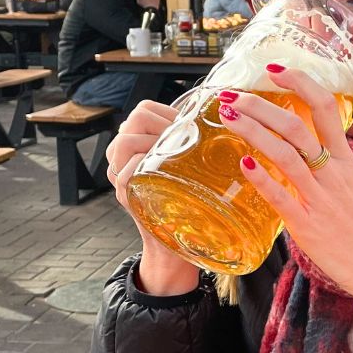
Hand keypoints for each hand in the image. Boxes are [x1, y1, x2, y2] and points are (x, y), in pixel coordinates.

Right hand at [106, 100, 198, 294]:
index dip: (165, 112)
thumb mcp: (192, 166)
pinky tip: (163, 171)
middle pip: (133, 121)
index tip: (186, 127)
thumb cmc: (192, 200)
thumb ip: (195, 144)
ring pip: (124, 142)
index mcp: (141, 143)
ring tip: (174, 155)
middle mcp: (125, 156)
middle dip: (161, 125)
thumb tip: (231, 117)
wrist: (180, 242)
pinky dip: (142, 167)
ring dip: (152, 144)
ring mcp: (121, 175)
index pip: (143, 110)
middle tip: (183, 142)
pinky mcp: (127, 195)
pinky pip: (124, 173)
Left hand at [217, 67, 352, 336]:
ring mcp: (320, 198)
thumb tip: (297, 147)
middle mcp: (333, 173)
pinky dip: (261, 178)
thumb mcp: (350, 186)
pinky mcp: (307, 225)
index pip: (325, 107)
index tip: (274, 69)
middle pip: (296, 126)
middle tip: (234, 96)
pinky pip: (281, 196)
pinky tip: (243, 163)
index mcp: (345, 159)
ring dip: (253, 132)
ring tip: (229, 118)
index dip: (300, 82)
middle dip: (261, 106)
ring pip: (285, 155)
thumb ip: (326, 165)